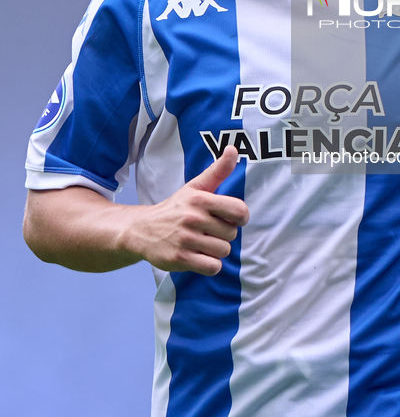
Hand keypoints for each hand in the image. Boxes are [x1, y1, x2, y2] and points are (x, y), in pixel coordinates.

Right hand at [126, 146, 247, 275]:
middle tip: (208, 231)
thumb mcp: (195, 187)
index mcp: (200, 199)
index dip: (240, 217)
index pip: (239, 210)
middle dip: (223, 234)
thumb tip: (234, 149)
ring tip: (201, 243)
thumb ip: (218, 170)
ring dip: (216, 250)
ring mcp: (185, 239)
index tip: (230, 218)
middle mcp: (193, 218)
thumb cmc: (176, 208)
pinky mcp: (180, 259)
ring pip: (223, 251)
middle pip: (232, 234)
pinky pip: (212, 267)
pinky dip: (209, 264)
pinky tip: (198, 256)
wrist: (142, 229)